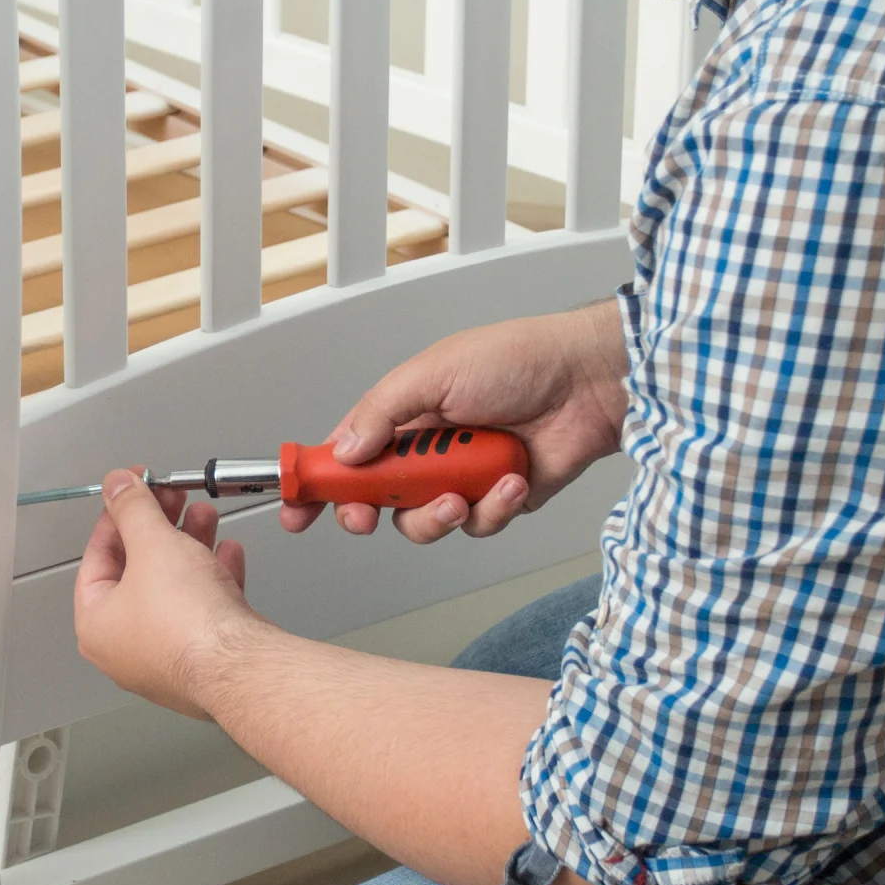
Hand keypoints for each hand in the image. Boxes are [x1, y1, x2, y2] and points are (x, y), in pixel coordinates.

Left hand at [72, 471, 264, 719]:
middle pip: (138, 572)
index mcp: (97, 625)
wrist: (240, 665)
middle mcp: (127, 647)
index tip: (134, 490)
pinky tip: (229, 553)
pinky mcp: (205, 658)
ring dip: (190, 546)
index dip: (117, 516)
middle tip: (173, 498)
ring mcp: (168, 655)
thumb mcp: (152, 544)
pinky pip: (204, 609)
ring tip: (206, 516)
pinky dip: (214, 577)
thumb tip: (116, 484)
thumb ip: (133, 508)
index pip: (97, 558)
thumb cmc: (186, 621)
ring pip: (174, 588)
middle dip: (160, 527)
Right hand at [287, 300, 628, 543]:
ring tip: (462, 492)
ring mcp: (462, 477)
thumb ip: (382, 413)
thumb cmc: (518, 359)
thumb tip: (343, 451)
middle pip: (376, 499)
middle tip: (369, 513)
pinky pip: (478, 526)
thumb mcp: (434, 373)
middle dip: (369, 511)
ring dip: (438, 514)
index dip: (318, 481)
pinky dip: (493, 507)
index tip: (296, 509)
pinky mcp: (498, 501)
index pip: (345, 452)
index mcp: (403, 414)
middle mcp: (427, 449)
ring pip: (423, 523)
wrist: (588, 382)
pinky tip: (511, 478)